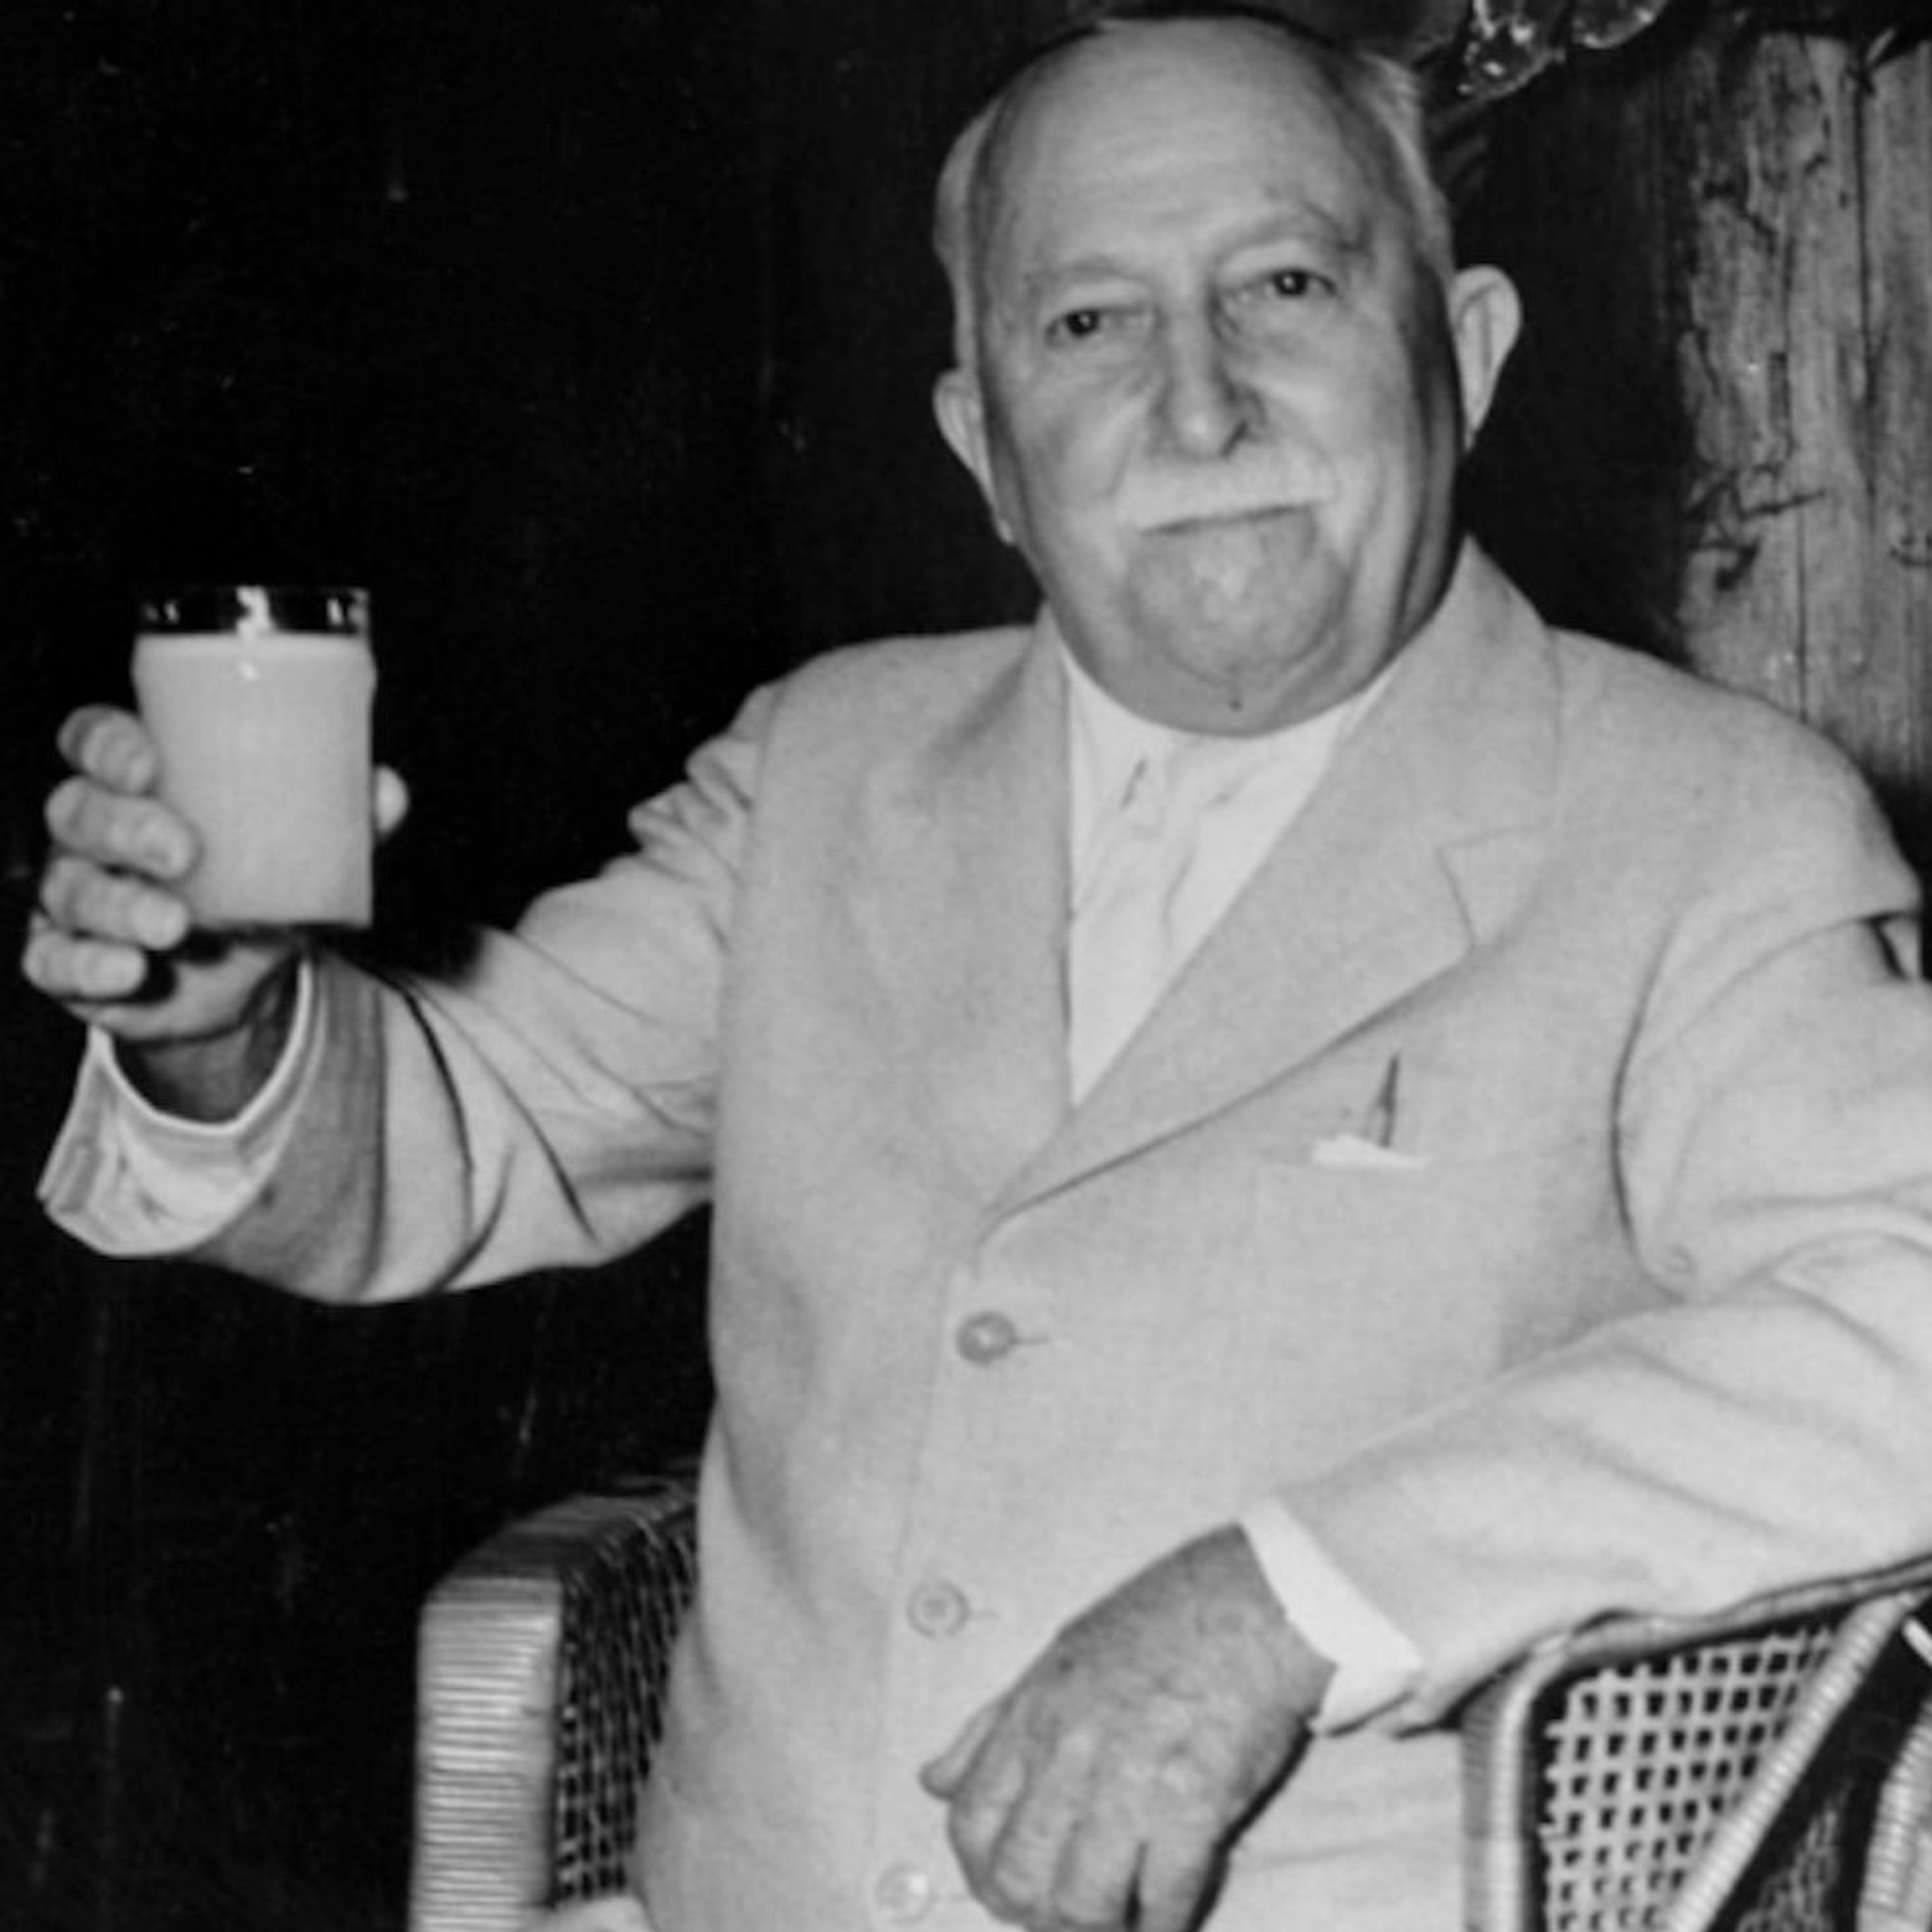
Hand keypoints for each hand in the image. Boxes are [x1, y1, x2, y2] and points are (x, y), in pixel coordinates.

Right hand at [21, 705, 407, 1114]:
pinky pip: (54, 959)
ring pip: (72, 888)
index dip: (108, 746)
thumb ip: (342, 821)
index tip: (150, 764)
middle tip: (183, 851)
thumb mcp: (299, 852)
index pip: (95, 741)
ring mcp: (76, 895)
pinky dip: (87, 965)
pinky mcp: (68, 959)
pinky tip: (126, 969)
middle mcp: (93, 833)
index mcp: (137, 784)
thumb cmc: (254, 885)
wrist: (235, 982)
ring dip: (120, 905)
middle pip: (79, 811)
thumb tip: (386, 790)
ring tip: (173, 925)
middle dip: (125, 827)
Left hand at [921, 1527, 1334, 1931]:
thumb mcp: (1059, 1659)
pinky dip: (1164, 1921)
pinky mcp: (1195, 1801)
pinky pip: (1165, 1895)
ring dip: (1099, 1927)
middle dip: (1035, 1915)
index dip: (982, 1874)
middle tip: (1065, 1918)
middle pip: (1019, 1875)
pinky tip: (1168, 1915)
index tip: (1008, 1891)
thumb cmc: (1161, 1625)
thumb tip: (934, 1780)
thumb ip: (993, 1726)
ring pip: (1082, 1900)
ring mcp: (1131, 1778)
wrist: (1253, 1602)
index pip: (970, 1822)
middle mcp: (1070, 1751)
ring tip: (1118, 1922)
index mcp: (1032, 1715)